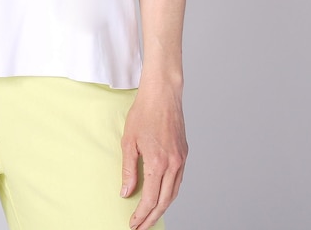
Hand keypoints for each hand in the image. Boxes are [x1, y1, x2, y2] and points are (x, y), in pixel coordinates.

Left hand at [120, 83, 187, 229]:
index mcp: (158, 163)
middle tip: (141, 227)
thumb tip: (126, 193)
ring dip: (162, 207)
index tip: (133, 223)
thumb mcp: (129, 142)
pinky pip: (178, 180)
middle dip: (152, 217)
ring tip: (150, 216)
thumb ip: (128, 170)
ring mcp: (181, 159)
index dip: (141, 214)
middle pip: (164, 201)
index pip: (150, 199)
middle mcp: (173, 164)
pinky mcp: (184, 154)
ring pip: (174, 193)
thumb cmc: (144, 113)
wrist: (163, 94)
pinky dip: (170, 193)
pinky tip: (161, 196)